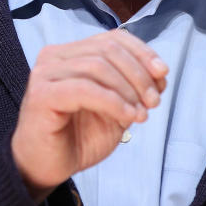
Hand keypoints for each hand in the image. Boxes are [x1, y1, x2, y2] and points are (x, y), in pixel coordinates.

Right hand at [10, 29, 167, 201]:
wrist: (45, 167)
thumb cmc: (76, 137)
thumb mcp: (114, 109)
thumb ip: (132, 88)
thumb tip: (159, 74)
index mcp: (71, 53)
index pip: (112, 38)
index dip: (142, 52)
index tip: (163, 74)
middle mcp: (55, 56)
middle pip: (107, 49)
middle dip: (139, 73)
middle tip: (154, 101)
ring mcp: (45, 73)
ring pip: (98, 66)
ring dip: (128, 90)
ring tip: (141, 114)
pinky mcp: (42, 94)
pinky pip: (85, 89)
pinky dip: (112, 101)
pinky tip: (127, 117)